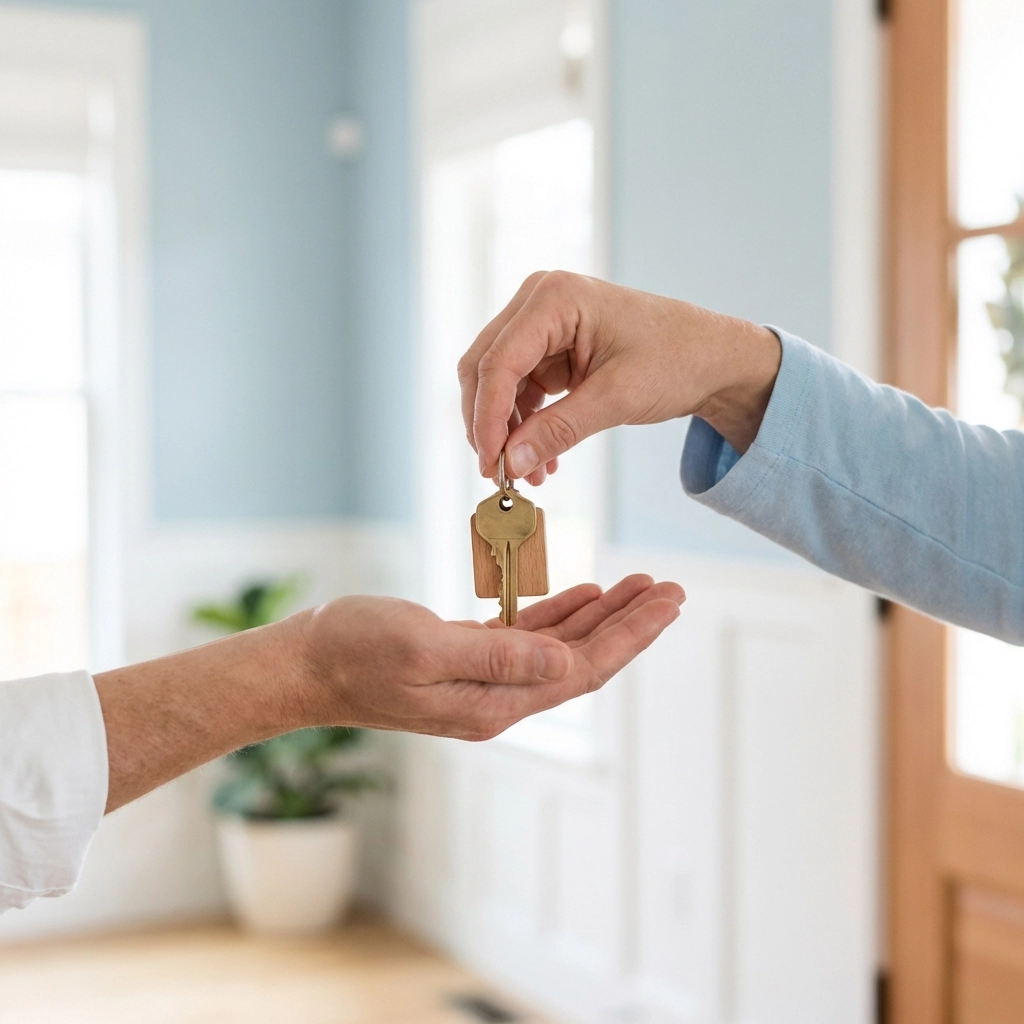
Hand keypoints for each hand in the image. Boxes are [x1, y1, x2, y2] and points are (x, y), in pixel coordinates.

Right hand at [298, 574, 683, 739]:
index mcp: (494, 701)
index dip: (630, 635)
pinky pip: (528, 639)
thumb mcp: (423, 647)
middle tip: (670, 588)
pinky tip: (581, 595)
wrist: (304, 665)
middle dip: (629, 624)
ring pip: (560, 648)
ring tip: (638, 585)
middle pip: (583, 661)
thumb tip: (566, 663)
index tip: (667, 601)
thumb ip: (497, 655)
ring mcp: (483, 681)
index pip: (583, 670)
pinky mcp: (467, 661)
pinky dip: (559, 616)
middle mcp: (497, 697)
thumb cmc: (353, 650)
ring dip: (601, 617)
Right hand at [458, 271, 781, 483]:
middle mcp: (539, 303)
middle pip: (485, 369)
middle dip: (489, 425)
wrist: (712, 358)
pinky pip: (519, 392)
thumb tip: (511, 463)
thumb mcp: (617, 398)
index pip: (498, 362)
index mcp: (554, 298)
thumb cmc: (677, 359)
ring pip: (496, 384)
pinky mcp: (549, 351)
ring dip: (506, 431)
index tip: (490, 463)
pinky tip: (541, 460)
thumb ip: (559, 430)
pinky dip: (524, 427)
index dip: (487, 417)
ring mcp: (541, 325)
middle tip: (498, 474)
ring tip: (527, 476)